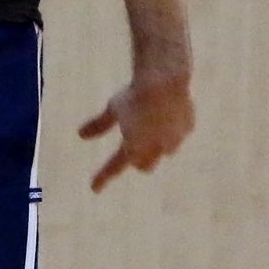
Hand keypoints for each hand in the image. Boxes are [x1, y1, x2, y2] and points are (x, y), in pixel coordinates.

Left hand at [78, 69, 194, 191]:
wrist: (164, 79)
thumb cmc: (135, 94)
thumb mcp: (114, 108)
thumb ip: (100, 124)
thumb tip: (80, 134)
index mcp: (132, 146)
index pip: (115, 166)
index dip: (103, 177)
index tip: (94, 189)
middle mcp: (154, 150)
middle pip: (145, 167)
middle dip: (141, 160)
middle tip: (137, 143)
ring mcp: (174, 141)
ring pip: (165, 151)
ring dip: (158, 144)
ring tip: (155, 121)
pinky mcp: (187, 129)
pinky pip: (178, 133)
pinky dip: (173, 127)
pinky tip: (169, 111)